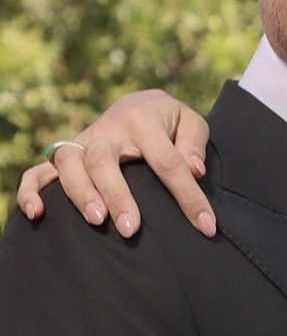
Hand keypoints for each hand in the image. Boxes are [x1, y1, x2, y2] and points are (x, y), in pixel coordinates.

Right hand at [17, 90, 214, 237]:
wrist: (140, 106)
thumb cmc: (171, 124)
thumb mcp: (191, 124)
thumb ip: (194, 144)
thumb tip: (194, 170)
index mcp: (143, 118)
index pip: (168, 161)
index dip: (189, 197)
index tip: (207, 226)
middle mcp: (107, 130)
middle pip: (104, 161)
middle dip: (117, 196)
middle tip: (131, 229)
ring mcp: (83, 142)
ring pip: (68, 163)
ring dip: (79, 192)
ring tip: (97, 221)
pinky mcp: (66, 156)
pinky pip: (38, 171)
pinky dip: (31, 190)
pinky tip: (36, 214)